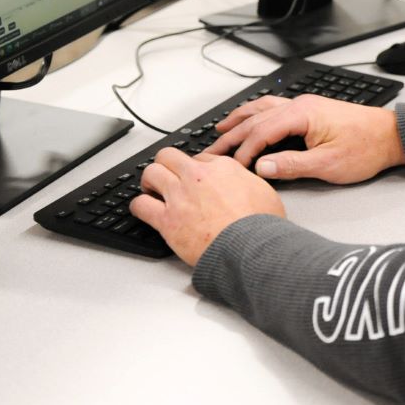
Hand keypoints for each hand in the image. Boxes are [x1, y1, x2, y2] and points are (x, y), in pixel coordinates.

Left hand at [130, 148, 284, 266]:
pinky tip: (143, 209)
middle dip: (166, 164)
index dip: (194, 167)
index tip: (194, 176)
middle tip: (167, 176)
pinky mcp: (167, 220)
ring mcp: (179, 196)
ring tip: (152, 190)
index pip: (199, 157)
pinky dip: (139, 206)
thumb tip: (243, 181)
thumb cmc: (261, 225)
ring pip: (151, 173)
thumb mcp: (265, 191)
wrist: (250, 247)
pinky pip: (140, 205)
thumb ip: (247, 181)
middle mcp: (197, 177)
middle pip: (169, 156)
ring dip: (150, 181)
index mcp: (223, 168)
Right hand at [204, 94, 404, 183]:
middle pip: (257, 118)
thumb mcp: (328, 165)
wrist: (392, 137)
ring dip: (241, 119)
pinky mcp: (311, 112)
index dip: (243, 150)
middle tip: (211, 149)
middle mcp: (301, 105)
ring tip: (221, 129)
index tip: (231, 166)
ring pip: (264, 108)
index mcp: (303, 114)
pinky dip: (257, 116)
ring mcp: (306, 106)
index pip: (261, 131)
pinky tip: (252, 121)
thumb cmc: (367, 148)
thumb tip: (261, 167)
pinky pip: (275, 109)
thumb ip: (292, 165)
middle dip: (232, 134)